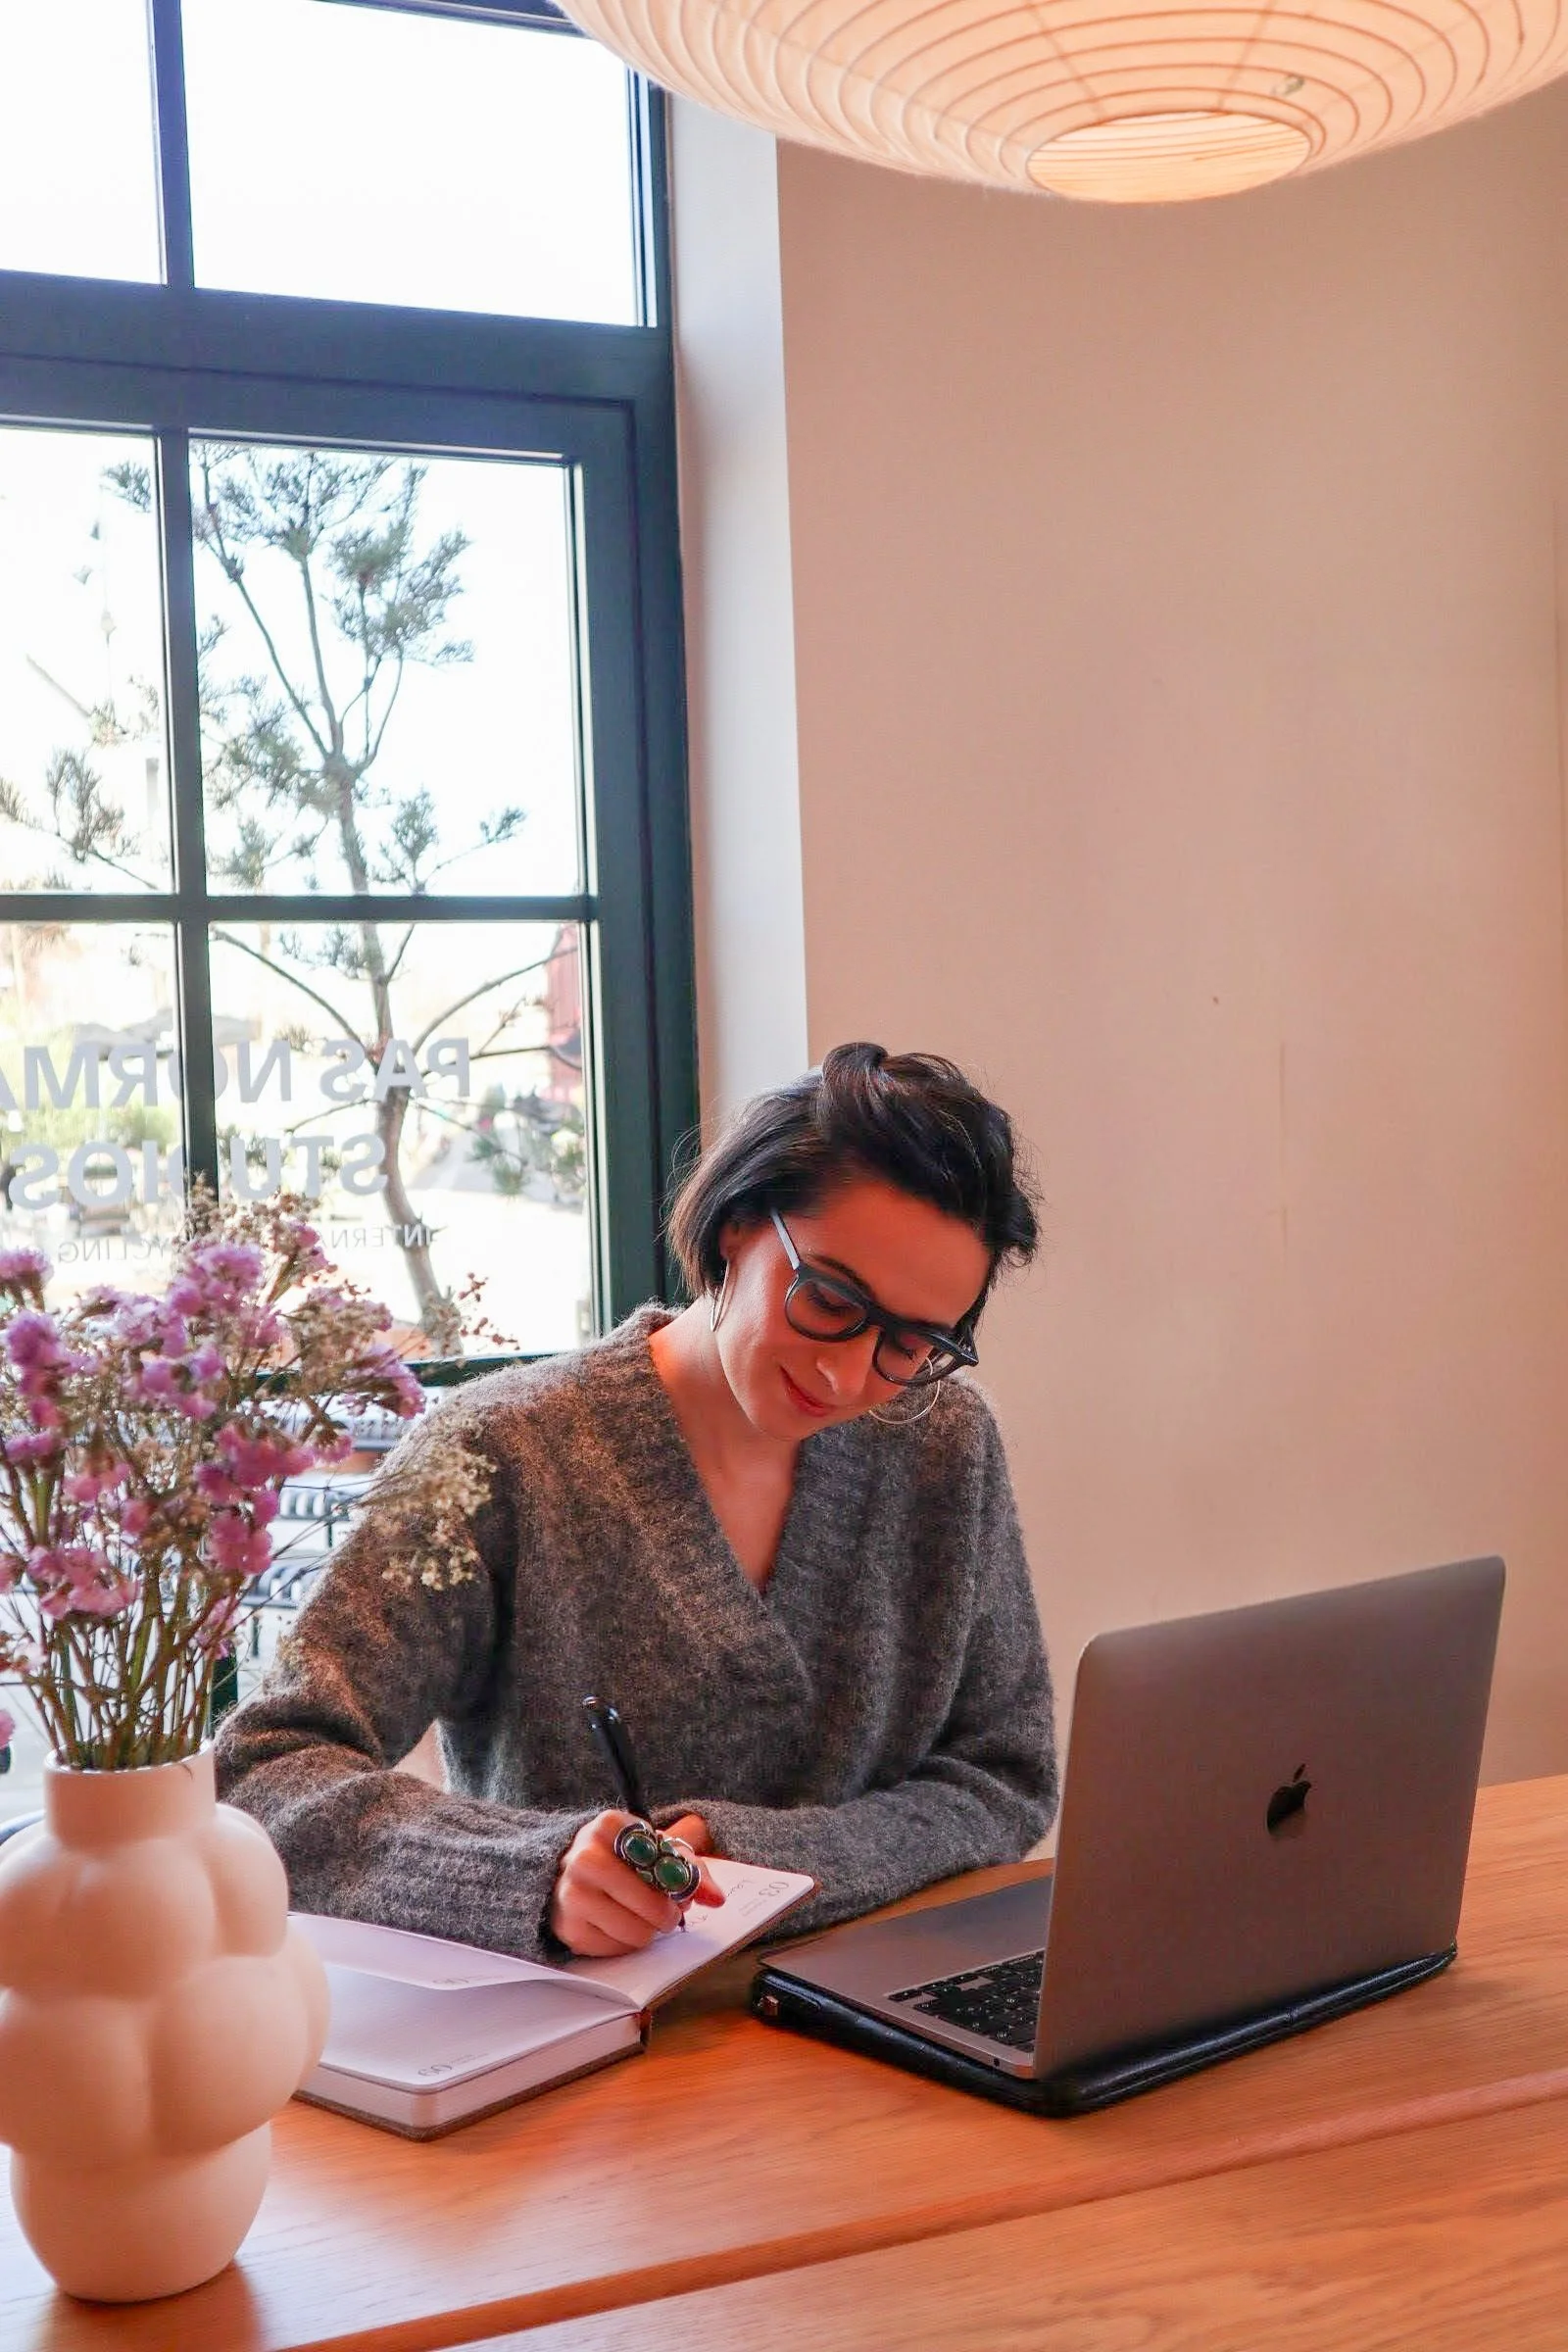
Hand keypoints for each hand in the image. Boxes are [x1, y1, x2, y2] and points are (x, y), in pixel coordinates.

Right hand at [549, 1810, 723, 1956]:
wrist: (573, 1874)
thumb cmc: (624, 1859)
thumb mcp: (656, 1850)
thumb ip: (692, 1869)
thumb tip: (716, 1898)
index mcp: (609, 1826)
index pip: (658, 1859)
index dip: (676, 1879)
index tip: (679, 1887)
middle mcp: (583, 1857)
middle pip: (648, 1902)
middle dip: (667, 1913)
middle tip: (670, 1913)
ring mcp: (571, 1895)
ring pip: (635, 1932)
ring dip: (649, 1931)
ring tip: (644, 1918)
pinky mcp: (569, 1929)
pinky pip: (618, 1949)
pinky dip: (628, 1943)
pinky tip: (622, 1925)